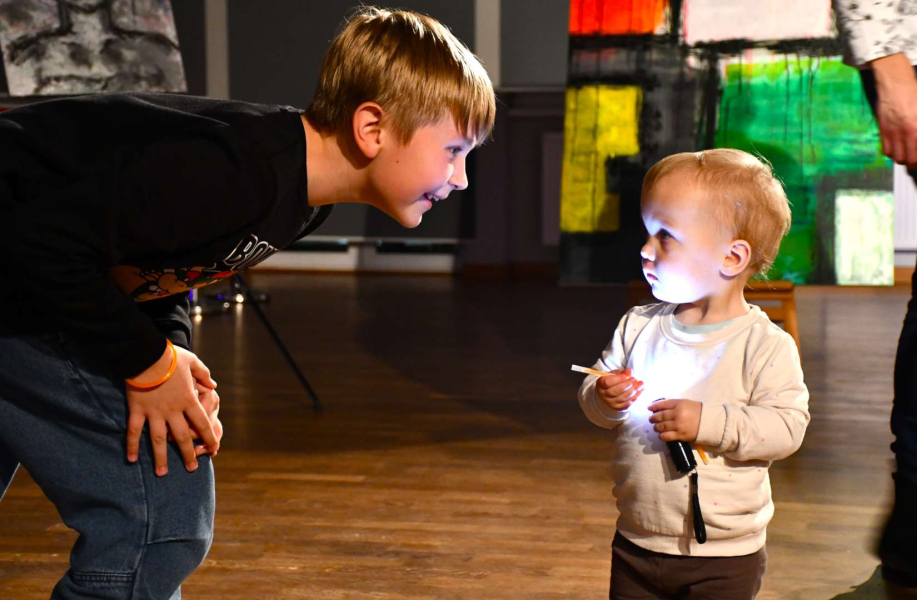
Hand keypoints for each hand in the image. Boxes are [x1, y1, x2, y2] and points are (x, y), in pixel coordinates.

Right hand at [125, 344, 219, 475]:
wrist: (145, 354)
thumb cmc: (170, 356)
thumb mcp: (192, 362)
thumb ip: (204, 374)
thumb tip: (213, 385)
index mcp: (188, 400)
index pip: (202, 423)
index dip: (209, 436)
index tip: (214, 448)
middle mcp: (173, 410)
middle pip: (183, 437)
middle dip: (188, 454)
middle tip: (192, 469)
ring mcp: (154, 412)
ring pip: (158, 440)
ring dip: (161, 457)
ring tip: (162, 473)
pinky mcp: (137, 410)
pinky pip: (134, 431)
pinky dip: (131, 445)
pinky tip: (131, 459)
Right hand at [595, 368, 643, 410]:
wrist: (608, 394)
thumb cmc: (612, 382)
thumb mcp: (614, 375)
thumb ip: (621, 373)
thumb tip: (629, 371)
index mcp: (601, 384)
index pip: (607, 382)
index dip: (618, 379)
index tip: (626, 375)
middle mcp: (604, 395)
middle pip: (616, 391)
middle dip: (627, 385)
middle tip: (635, 379)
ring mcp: (611, 403)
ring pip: (623, 398)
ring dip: (634, 390)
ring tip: (641, 384)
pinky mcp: (618, 408)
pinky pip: (627, 404)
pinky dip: (635, 397)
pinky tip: (640, 391)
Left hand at [648, 398, 701, 441]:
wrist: (709, 423)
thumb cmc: (698, 411)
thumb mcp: (686, 403)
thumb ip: (674, 404)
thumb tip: (661, 407)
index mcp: (679, 404)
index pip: (663, 404)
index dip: (654, 406)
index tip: (649, 408)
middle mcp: (677, 414)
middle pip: (660, 416)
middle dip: (653, 418)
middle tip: (651, 419)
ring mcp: (678, 425)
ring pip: (661, 426)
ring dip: (656, 427)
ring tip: (655, 427)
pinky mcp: (680, 435)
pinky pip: (666, 436)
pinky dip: (661, 436)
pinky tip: (661, 435)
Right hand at [871, 53, 916, 168]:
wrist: (895, 83)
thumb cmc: (913, 94)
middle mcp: (906, 133)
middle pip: (908, 160)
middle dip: (913, 162)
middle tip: (915, 157)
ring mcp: (893, 133)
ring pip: (896, 157)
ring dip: (902, 158)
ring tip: (906, 153)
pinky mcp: (883, 130)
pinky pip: (886, 150)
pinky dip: (892, 152)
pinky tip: (897, 146)